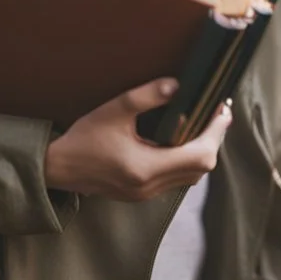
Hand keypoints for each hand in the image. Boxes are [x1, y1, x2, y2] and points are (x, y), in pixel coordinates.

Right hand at [44, 78, 231, 200]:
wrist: (59, 168)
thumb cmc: (85, 138)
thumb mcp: (114, 110)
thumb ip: (146, 96)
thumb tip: (177, 85)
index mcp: (146, 168)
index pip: (199, 156)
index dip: (215, 133)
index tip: (222, 110)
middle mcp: (150, 186)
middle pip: (200, 168)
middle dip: (213, 140)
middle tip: (218, 113)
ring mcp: (146, 194)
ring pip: (191, 176)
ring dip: (202, 151)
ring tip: (204, 123)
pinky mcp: (142, 194)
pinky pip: (176, 179)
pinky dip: (187, 160)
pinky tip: (183, 140)